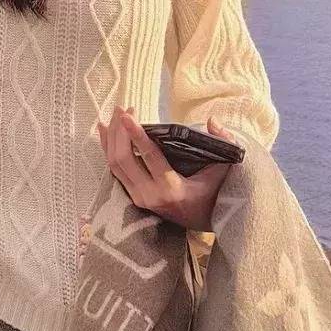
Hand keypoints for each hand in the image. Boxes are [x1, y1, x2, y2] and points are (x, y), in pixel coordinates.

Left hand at [94, 108, 235, 233]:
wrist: (205, 222)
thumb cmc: (216, 194)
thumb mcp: (225, 169)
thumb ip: (224, 143)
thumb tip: (212, 120)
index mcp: (172, 188)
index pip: (150, 157)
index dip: (136, 135)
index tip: (127, 115)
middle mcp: (151, 195)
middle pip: (124, 159)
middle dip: (119, 131)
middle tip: (122, 108)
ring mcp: (139, 198)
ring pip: (114, 165)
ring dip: (111, 138)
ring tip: (113, 114)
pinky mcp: (134, 197)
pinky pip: (115, 171)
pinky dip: (108, 148)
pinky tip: (105, 130)